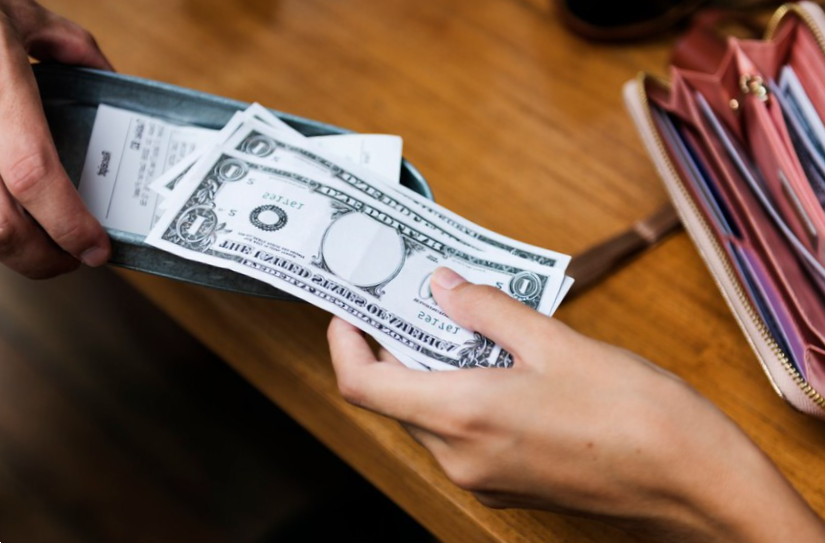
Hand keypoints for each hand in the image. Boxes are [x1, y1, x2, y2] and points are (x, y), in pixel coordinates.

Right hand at [0, 0, 111, 277]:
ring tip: (42, 244)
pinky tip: (7, 221)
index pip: (33, 173)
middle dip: (43, 257)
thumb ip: (69, 45)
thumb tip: (106, 76)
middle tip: (75, 256)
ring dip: (11, 250)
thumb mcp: (18, 12)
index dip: (68, 223)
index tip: (98, 248)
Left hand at [328, 267, 824, 541]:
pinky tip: (495, 364)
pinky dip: (459, 396)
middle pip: (395, 399)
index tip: (350, 311)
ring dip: (430, 370)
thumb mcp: (555, 341)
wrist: (692, 484)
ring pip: (428, 417)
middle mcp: (462, 458)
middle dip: (395, 348)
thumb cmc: (635, 413)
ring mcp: (483, 478)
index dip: (345, 344)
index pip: (364, 385)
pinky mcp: (507, 484)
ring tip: (461, 323)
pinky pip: (460, 436)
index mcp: (463, 416)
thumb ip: (488, 310)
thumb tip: (444, 286)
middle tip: (414, 300)